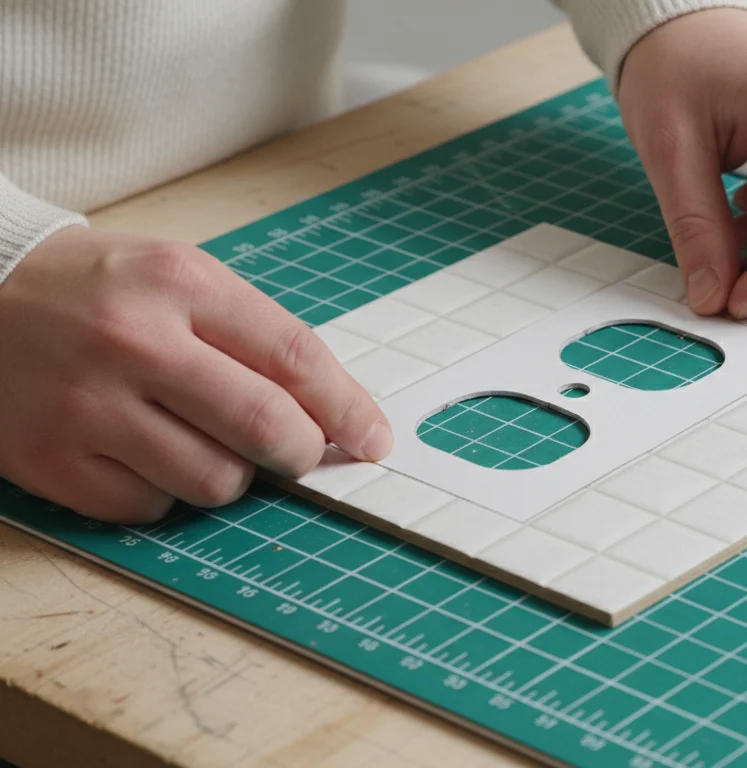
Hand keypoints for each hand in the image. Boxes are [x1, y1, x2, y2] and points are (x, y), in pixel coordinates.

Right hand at [0, 227, 390, 523]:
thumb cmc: (96, 290)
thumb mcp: (178, 277)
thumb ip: (255, 336)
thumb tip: (335, 412)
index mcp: (179, 284)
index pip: (295, 356)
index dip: (349, 408)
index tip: (375, 439)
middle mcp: (135, 343)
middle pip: (267, 427)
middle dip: (303, 452)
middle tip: (300, 453)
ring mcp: (87, 407)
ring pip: (216, 482)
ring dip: (232, 475)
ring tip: (201, 441)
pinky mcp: (50, 461)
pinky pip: (151, 509)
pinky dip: (165, 494)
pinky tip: (143, 455)